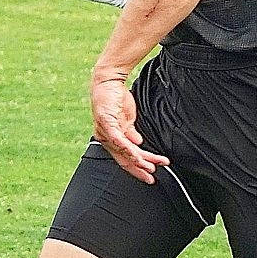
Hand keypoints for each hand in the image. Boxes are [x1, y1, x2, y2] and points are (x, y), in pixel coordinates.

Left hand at [90, 67, 167, 182]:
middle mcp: (106, 137)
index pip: (124, 157)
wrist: (109, 81)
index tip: (149, 174)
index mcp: (111, 137)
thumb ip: (131, 133)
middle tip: (151, 177)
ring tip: (151, 166)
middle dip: (139, 169)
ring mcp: (105, 130)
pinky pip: (118, 140)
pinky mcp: (106, 123)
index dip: (136, 168)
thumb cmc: (115, 98)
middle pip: (123, 158)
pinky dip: (129, 149)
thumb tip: (138, 143)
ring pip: (123, 152)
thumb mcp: (127, 119)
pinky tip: (137, 155)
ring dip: (139, 160)